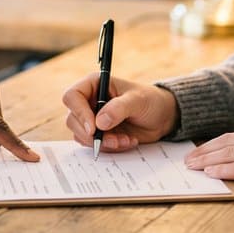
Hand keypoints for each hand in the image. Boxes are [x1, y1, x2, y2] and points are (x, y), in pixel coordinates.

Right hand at [61, 74, 178, 151]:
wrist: (161, 117)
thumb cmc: (150, 101)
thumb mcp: (138, 100)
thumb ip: (119, 108)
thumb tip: (99, 122)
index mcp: (94, 84)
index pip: (72, 96)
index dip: (79, 113)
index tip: (94, 128)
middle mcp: (89, 101)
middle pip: (73, 120)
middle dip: (93, 135)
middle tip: (114, 140)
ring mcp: (92, 119)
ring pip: (82, 135)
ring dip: (103, 143)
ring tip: (125, 140)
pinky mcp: (98, 133)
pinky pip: (93, 145)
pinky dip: (109, 147)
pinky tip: (126, 141)